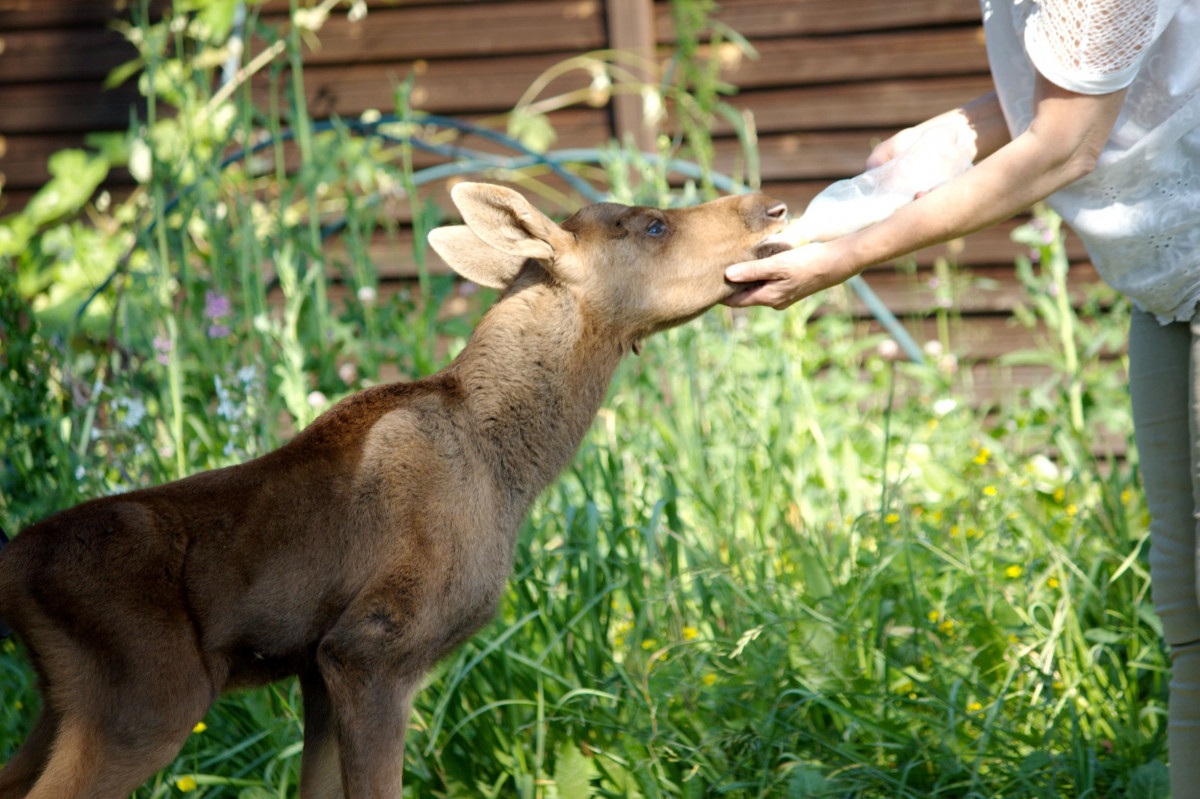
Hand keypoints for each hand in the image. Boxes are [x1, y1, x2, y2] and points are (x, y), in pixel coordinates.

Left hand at [722, 242, 854, 309]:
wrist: (840, 262)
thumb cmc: (808, 262)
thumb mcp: (777, 264)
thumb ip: (752, 270)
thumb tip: (727, 276)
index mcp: (768, 298)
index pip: (735, 301)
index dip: (719, 292)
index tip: (705, 280)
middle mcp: (773, 301)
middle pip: (744, 294)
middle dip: (731, 283)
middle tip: (713, 267)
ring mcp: (783, 295)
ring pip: (756, 287)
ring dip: (745, 276)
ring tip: (731, 260)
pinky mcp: (790, 285)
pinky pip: (767, 281)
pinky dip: (758, 273)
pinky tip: (755, 259)